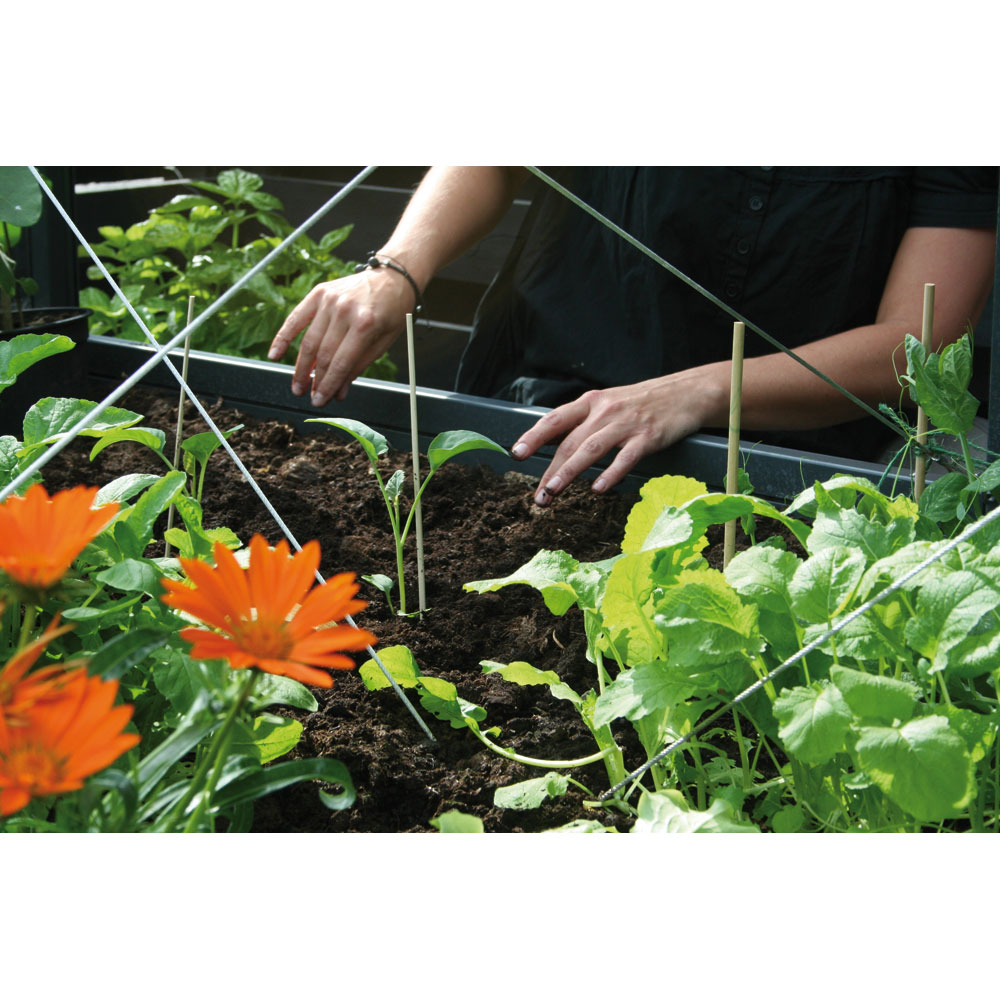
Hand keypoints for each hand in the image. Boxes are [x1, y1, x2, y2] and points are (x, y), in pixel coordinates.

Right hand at [268, 266, 416, 404]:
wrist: (392, 276)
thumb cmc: (392, 311)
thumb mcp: (384, 341)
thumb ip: (359, 366)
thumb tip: (338, 392)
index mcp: (365, 323)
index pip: (341, 362)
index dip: (328, 385)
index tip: (320, 401)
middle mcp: (344, 310)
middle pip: (323, 354)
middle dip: (314, 380)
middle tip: (308, 397)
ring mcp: (329, 300)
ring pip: (308, 341)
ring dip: (300, 367)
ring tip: (297, 386)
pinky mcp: (319, 293)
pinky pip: (296, 318)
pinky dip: (283, 337)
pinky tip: (275, 354)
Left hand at [510, 372, 724, 505]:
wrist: (686, 392)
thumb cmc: (642, 403)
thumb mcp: (609, 403)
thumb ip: (584, 422)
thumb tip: (555, 446)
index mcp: (590, 402)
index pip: (555, 420)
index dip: (534, 436)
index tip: (517, 454)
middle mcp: (604, 411)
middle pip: (570, 442)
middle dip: (550, 471)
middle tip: (538, 497)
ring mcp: (626, 424)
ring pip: (590, 450)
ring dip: (568, 473)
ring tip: (552, 493)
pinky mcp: (648, 437)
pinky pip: (625, 458)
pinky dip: (610, 473)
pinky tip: (597, 489)